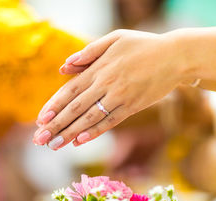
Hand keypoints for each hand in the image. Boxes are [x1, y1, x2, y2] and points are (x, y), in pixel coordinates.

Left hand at [32, 29, 189, 149]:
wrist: (176, 56)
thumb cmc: (143, 45)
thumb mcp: (115, 39)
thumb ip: (87, 53)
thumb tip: (63, 68)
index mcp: (98, 68)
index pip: (70, 90)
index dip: (53, 105)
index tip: (39, 119)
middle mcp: (106, 84)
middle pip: (75, 108)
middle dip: (55, 125)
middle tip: (39, 139)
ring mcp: (120, 97)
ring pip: (90, 118)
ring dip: (70, 133)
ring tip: (54, 146)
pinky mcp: (133, 107)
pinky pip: (110, 122)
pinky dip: (94, 132)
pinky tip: (80, 142)